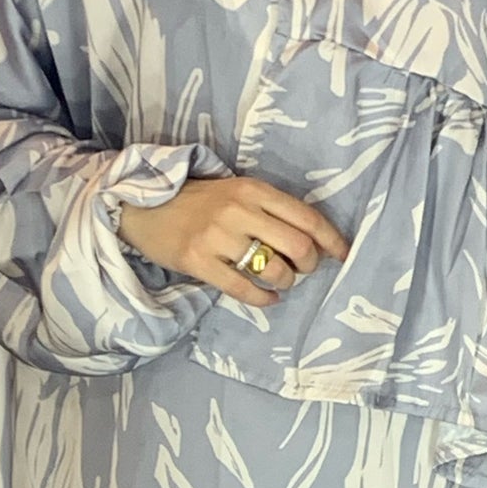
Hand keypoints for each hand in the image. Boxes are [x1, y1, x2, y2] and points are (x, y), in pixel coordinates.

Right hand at [116, 175, 347, 307]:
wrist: (143, 206)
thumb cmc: (198, 202)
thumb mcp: (237, 192)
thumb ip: (270, 209)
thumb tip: (313, 239)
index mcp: (253, 189)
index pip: (307, 216)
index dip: (331, 240)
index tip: (343, 255)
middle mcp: (238, 210)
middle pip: (298, 246)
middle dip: (308, 264)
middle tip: (301, 269)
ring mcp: (217, 236)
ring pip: (274, 269)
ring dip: (285, 281)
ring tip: (279, 281)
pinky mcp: (198, 261)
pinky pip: (244, 289)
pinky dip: (264, 298)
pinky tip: (268, 297)